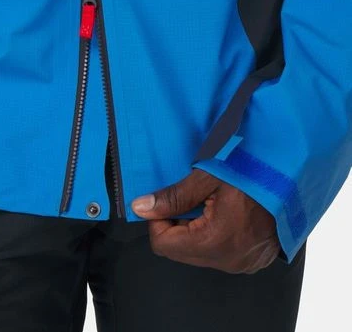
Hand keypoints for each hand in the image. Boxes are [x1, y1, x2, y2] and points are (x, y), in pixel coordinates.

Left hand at [131, 169, 280, 273]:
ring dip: (195, 228)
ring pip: (199, 252)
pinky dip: (214, 234)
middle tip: (192, 197)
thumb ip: (173, 196)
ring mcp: (243, 263)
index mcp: (215, 241)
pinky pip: (220, 253)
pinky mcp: (253, 260)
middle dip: (177, 224)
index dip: (158, 219)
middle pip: (180, 251)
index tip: (168, 200)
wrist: (294, 175)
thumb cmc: (253, 171)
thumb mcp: (208, 177)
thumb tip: (140, 207)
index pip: (163, 244)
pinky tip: (225, 212)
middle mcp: (229, 260)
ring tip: (211, 202)